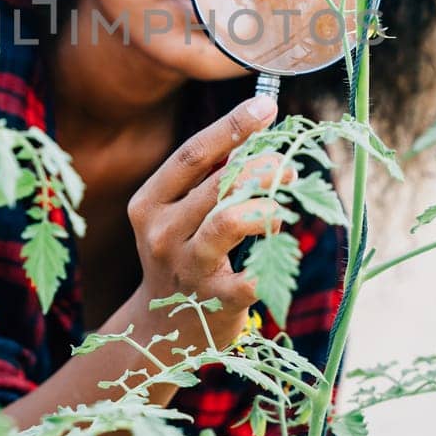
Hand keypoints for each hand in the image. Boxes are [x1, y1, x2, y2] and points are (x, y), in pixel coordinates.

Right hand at [126, 94, 293, 351]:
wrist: (162, 330)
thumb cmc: (181, 255)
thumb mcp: (178, 214)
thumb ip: (207, 176)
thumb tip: (254, 128)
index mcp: (149, 203)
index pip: (191, 155)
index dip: (232, 127)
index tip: (266, 105)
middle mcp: (160, 233)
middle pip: (216, 183)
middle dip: (260, 166)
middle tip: (287, 164)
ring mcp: (185, 269)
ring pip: (228, 221)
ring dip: (265, 205)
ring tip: (281, 207)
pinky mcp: (212, 302)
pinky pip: (250, 276)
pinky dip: (271, 263)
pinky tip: (277, 257)